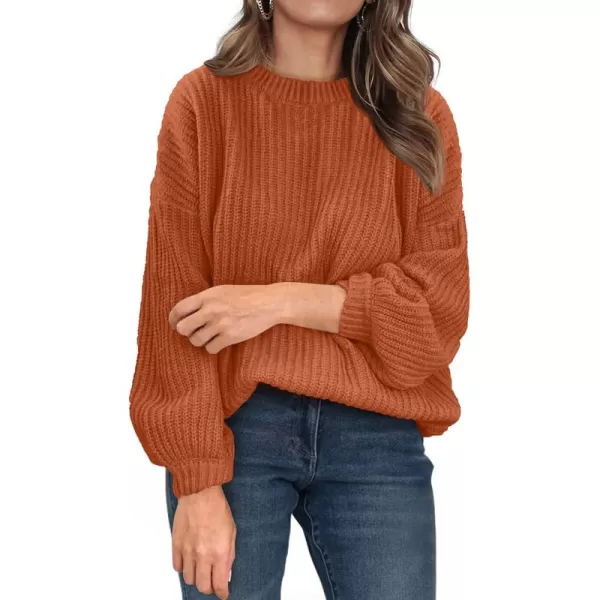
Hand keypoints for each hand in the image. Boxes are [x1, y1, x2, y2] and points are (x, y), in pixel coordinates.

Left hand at [169, 284, 284, 352]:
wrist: (269, 303)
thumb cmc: (246, 295)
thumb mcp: (222, 290)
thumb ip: (204, 300)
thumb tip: (186, 313)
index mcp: (207, 296)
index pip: (179, 310)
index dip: (173, 320)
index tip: (175, 325)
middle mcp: (211, 310)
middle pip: (183, 328)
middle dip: (187, 332)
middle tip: (194, 331)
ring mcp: (220, 324)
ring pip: (196, 341)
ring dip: (200, 341)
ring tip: (210, 336)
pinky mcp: (230, 337)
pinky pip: (211, 349)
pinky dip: (213, 347)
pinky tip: (220, 341)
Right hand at [172, 485, 235, 598]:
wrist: (200, 493)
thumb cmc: (217, 508)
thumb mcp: (232, 532)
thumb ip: (229, 554)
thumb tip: (226, 572)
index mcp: (220, 552)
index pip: (219, 584)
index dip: (222, 593)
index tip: (223, 594)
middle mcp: (203, 555)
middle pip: (202, 586)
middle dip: (209, 587)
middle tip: (212, 582)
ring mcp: (188, 551)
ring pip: (189, 579)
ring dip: (195, 577)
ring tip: (200, 569)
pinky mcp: (176, 545)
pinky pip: (177, 567)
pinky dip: (183, 567)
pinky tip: (189, 561)